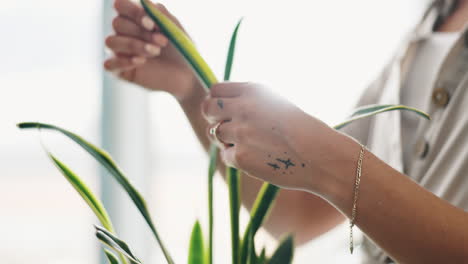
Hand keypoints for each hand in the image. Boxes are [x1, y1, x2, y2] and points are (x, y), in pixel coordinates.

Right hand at [104, 0, 197, 99]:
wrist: (188, 75)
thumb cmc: (181, 50)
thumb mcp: (175, 29)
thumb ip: (160, 14)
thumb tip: (145, 1)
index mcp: (135, 19)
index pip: (120, 5)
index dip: (133, 12)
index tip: (152, 24)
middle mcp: (124, 33)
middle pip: (117, 23)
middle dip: (141, 32)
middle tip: (163, 42)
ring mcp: (120, 52)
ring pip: (111, 41)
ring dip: (134, 45)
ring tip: (155, 52)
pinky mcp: (120, 72)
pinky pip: (108, 64)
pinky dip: (123, 62)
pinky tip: (141, 62)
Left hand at [202, 82, 337, 191]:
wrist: (321, 157)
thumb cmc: (305, 130)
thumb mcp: (278, 103)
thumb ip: (250, 101)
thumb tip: (221, 105)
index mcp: (254, 91)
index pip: (216, 90)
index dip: (217, 100)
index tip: (224, 109)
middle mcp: (243, 108)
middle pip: (207, 108)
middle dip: (213, 117)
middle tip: (228, 126)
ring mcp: (239, 133)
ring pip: (214, 133)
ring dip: (226, 139)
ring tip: (250, 143)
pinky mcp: (240, 157)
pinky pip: (226, 155)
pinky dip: (236, 158)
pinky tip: (257, 158)